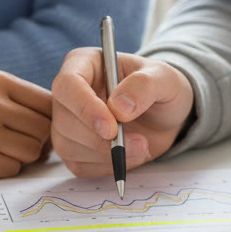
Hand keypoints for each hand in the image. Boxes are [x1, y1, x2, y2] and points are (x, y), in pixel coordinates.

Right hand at [0, 69, 51, 178]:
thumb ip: (19, 98)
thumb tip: (58, 123)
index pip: (48, 103)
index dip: (51, 120)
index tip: (40, 128)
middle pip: (43, 130)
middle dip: (39, 141)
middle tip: (23, 144)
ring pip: (32, 152)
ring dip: (23, 156)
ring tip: (4, 151)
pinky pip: (12, 169)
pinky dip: (6, 168)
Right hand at [51, 47, 193, 177]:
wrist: (166, 115)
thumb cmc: (161, 88)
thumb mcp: (165, 78)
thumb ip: (144, 85)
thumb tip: (118, 107)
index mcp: (84, 64)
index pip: (67, 85)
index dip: (85, 108)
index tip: (111, 128)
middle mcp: (70, 93)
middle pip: (65, 121)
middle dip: (100, 140)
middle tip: (140, 143)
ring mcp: (68, 122)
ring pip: (67, 146)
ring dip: (106, 156)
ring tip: (141, 148)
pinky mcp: (75, 149)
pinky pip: (80, 166)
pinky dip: (106, 167)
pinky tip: (129, 156)